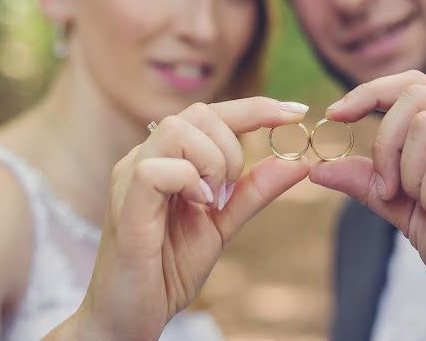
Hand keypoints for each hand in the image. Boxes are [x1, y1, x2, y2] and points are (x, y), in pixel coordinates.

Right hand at [74, 97, 309, 340]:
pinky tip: (197, 206)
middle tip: (231, 191)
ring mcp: (129, 178)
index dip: (256, 107)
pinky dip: (188, 181)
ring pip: (177, 129)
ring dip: (213, 162)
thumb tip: (299, 162)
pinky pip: (156, 169)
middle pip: (198, 113)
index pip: (211, 113)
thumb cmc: (167, 269)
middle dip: (233, 146)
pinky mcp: (126, 207)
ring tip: (213, 201)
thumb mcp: (221, 224)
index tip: (296, 112)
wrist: (130, 318)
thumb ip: (254, 192)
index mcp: (166, 158)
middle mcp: (144, 158)